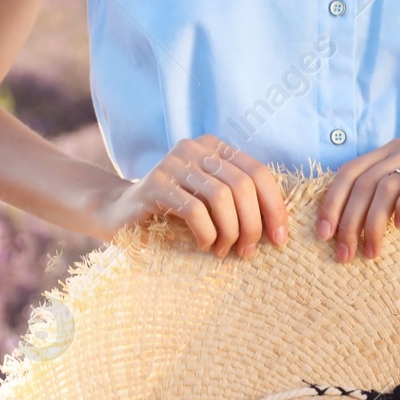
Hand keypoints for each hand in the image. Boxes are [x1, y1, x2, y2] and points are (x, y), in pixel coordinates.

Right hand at [91, 135, 288, 257]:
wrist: (119, 216)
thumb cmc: (173, 216)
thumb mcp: (210, 203)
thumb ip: (239, 202)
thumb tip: (279, 227)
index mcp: (214, 148)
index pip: (258, 172)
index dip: (275, 207)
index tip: (280, 239)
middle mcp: (195, 148)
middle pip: (242, 185)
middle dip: (253, 225)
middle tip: (248, 252)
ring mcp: (173, 163)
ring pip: (221, 197)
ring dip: (230, 232)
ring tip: (225, 251)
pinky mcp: (154, 184)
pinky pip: (194, 210)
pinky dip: (206, 233)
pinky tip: (203, 246)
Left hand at [317, 138, 399, 261]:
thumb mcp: (392, 213)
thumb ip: (366, 208)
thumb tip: (326, 229)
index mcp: (388, 153)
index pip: (349, 173)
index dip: (331, 203)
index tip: (323, 235)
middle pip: (365, 181)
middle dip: (350, 220)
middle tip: (345, 253)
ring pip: (388, 184)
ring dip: (374, 222)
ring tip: (372, 251)